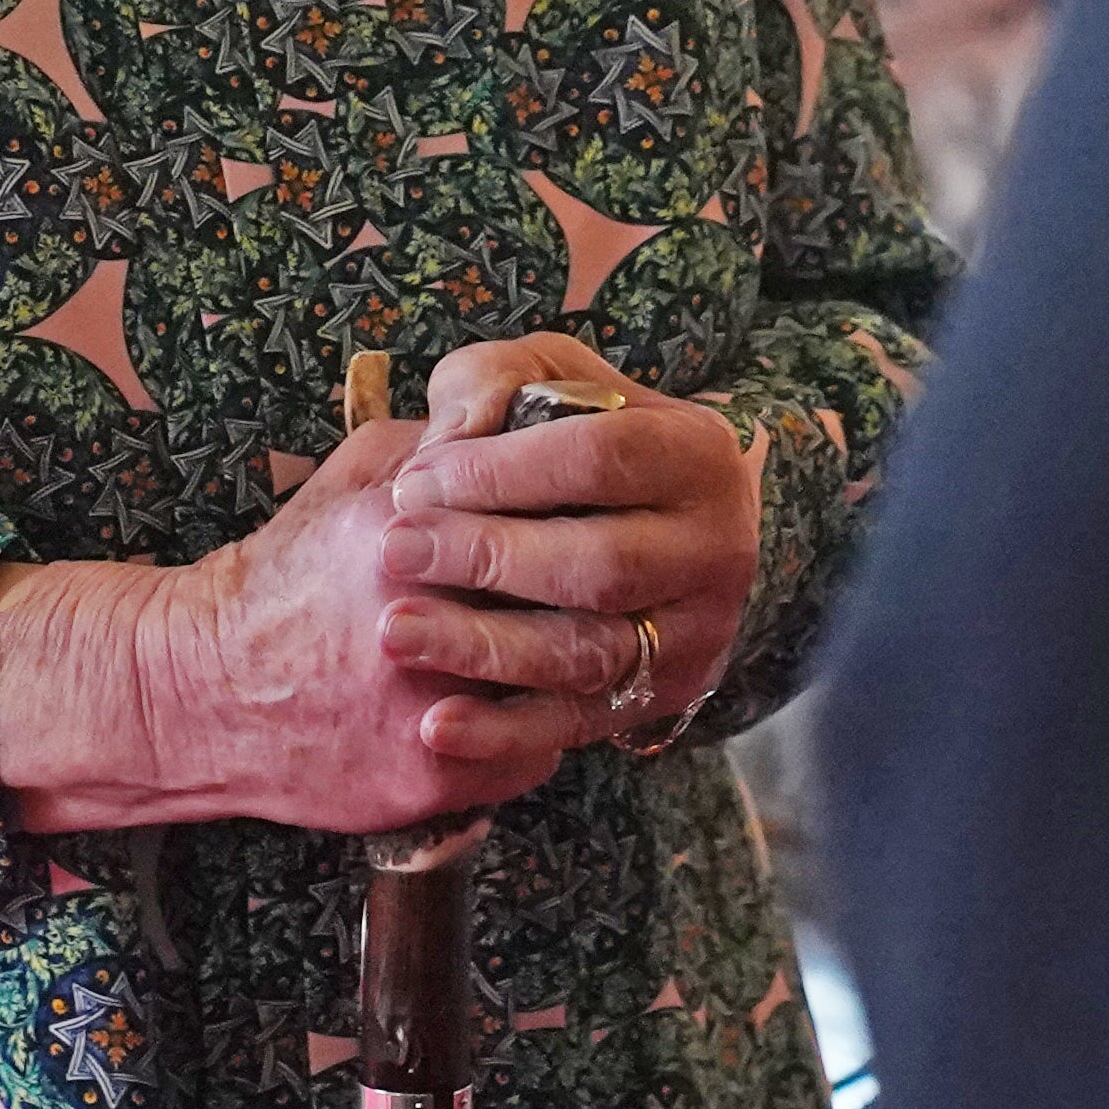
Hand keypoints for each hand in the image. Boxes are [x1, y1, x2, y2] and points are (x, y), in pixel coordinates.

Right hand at [0, 420, 570, 832]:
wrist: (207, 688)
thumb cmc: (286, 574)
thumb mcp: (348, 480)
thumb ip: (433, 446)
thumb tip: (517, 416)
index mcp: (403, 534)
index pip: (538, 516)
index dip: (582, 516)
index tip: (606, 513)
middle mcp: (418, 621)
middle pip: (566, 607)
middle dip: (602, 596)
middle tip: (621, 584)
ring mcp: (426, 707)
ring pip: (563, 690)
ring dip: (585, 666)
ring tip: (590, 643)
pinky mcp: (428, 776)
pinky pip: (533, 755)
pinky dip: (543, 729)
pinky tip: (532, 703)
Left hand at [377, 333, 760, 768]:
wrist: (656, 513)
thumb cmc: (577, 428)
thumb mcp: (547, 377)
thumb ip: (495, 381)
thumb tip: (453, 438)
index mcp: (695, 452)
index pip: (598, 458)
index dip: (500, 472)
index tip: (414, 483)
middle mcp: (714, 547)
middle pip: (598, 564)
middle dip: (486, 559)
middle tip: (394, 551)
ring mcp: (696, 633)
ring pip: (590, 653)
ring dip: (485, 648)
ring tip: (396, 630)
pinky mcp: (662, 697)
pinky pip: (580, 724)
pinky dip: (505, 732)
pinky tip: (436, 725)